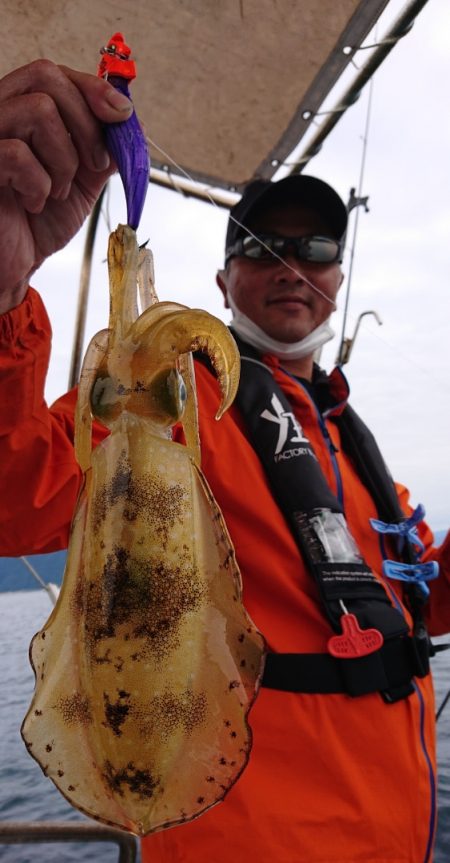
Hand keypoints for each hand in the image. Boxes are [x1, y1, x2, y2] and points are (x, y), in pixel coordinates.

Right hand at [0, 59, 132, 313]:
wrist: (13, 266)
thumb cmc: (37, 223)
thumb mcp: (82, 182)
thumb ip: (103, 150)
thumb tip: (133, 124)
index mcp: (19, 112)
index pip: (53, 74)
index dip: (92, 88)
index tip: (121, 115)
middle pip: (46, 78)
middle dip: (86, 124)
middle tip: (94, 165)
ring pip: (37, 110)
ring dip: (64, 159)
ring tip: (57, 191)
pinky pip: (17, 154)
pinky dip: (39, 183)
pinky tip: (33, 203)